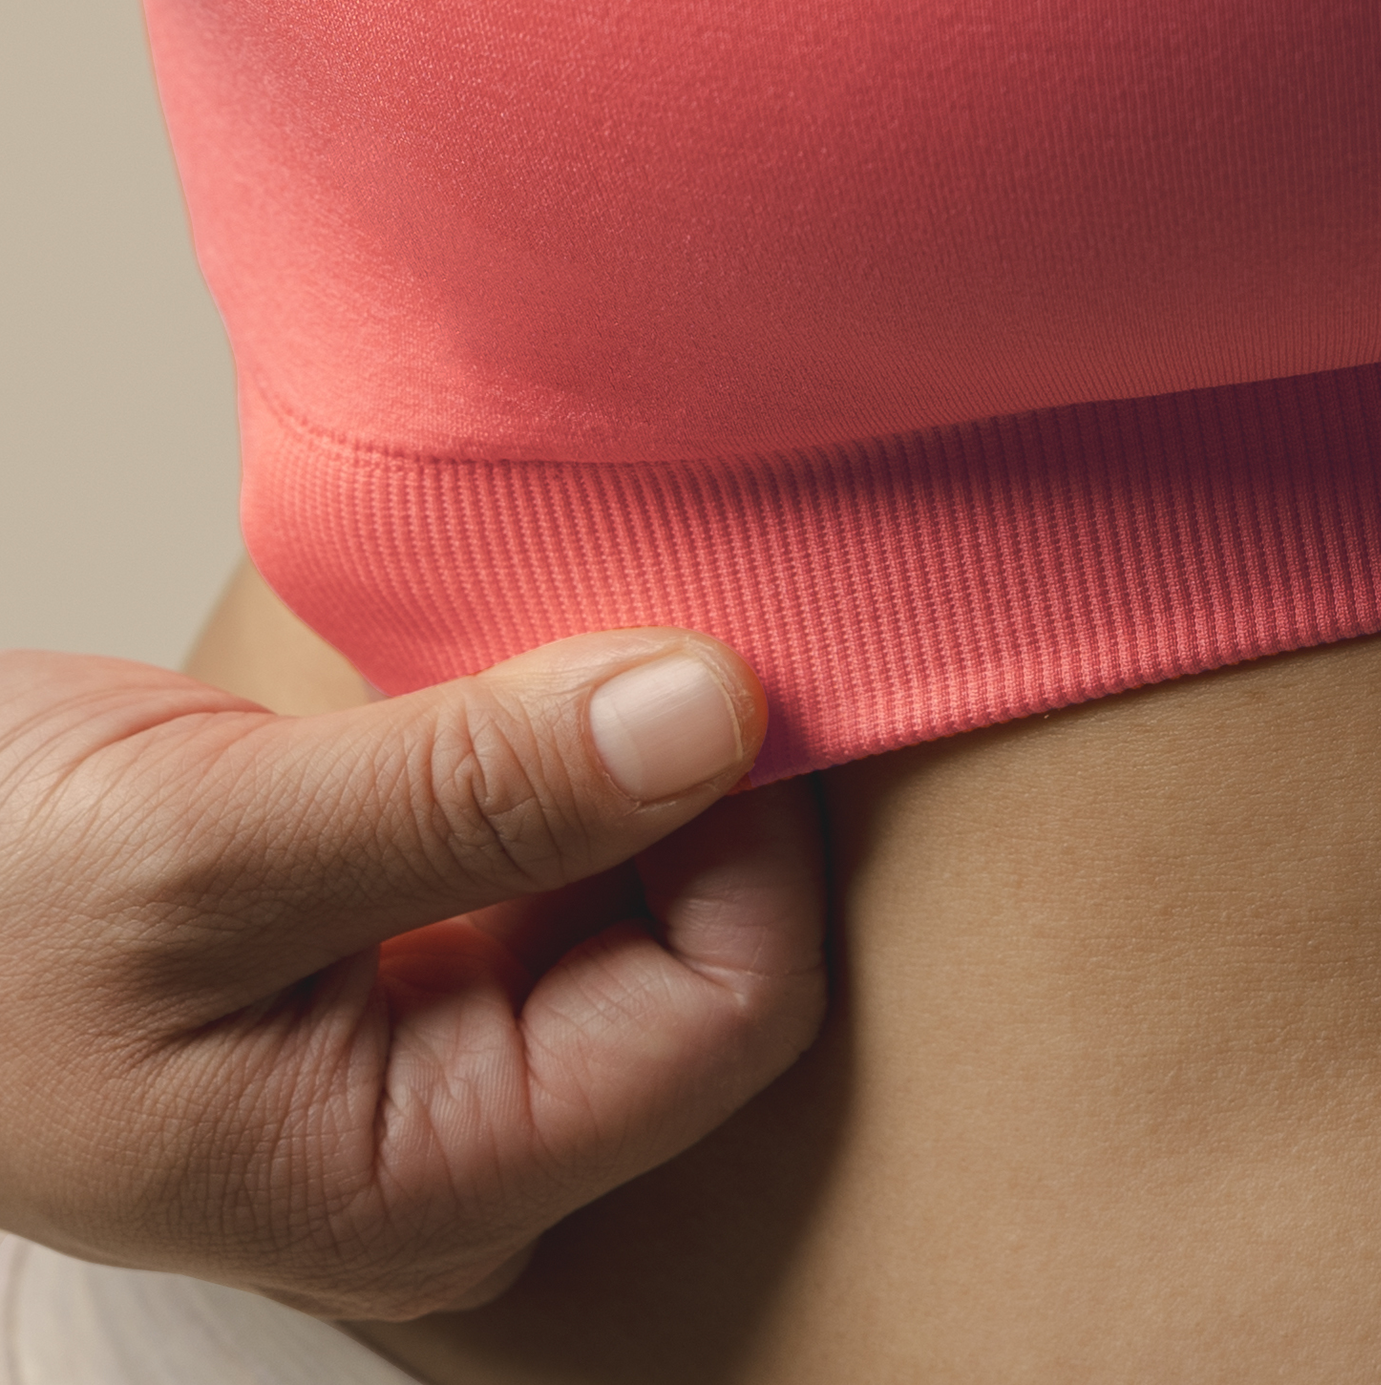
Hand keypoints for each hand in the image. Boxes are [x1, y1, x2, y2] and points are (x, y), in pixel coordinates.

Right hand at [0, 630, 824, 1318]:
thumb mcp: (207, 843)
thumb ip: (472, 791)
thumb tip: (708, 712)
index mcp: (439, 1182)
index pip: (726, 1008)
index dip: (748, 827)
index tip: (722, 660)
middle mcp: (477, 1140)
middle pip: (710, 960)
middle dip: (700, 792)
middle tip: (658, 622)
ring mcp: (452, 1053)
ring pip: (649, 899)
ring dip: (637, 764)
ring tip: (577, 641)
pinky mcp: (425, 962)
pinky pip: (570, 863)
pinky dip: (572, 763)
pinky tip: (528, 683)